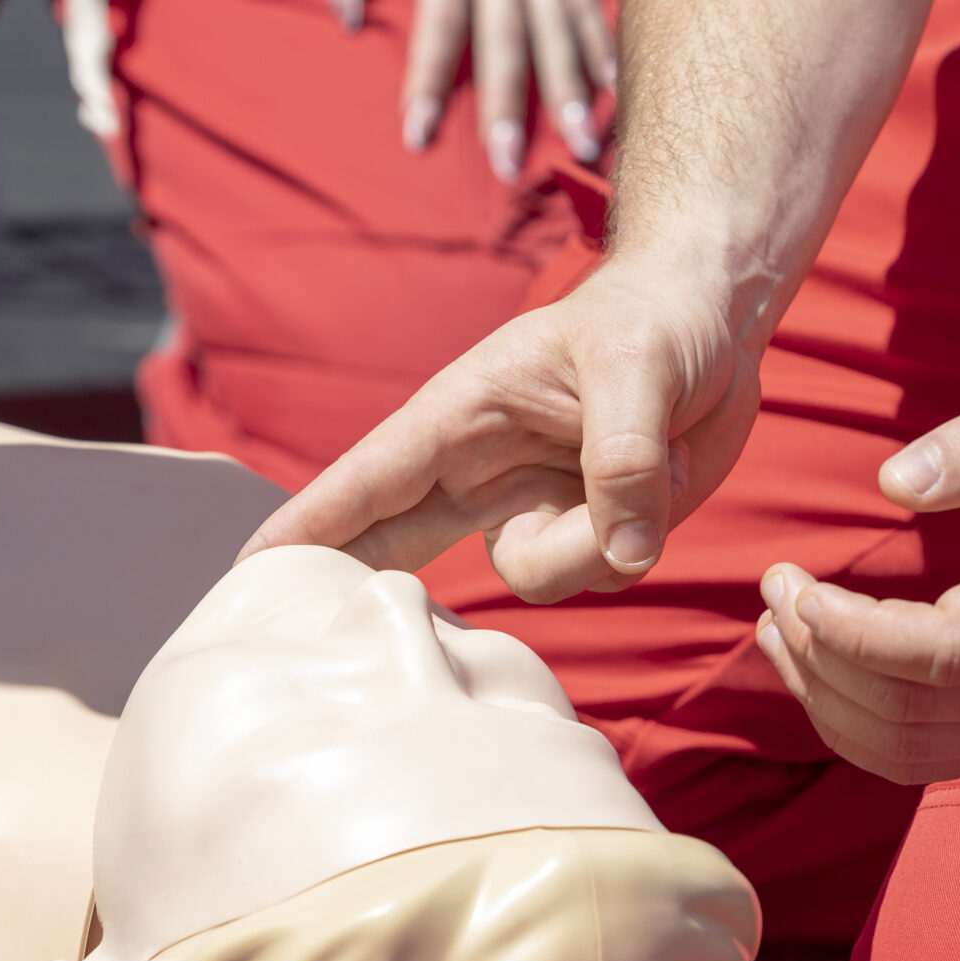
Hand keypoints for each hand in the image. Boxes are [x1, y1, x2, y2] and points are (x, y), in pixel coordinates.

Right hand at [244, 256, 762, 600]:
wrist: (710, 321)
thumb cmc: (653, 317)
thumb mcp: (637, 367)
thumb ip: (623, 459)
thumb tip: (625, 552)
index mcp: (461, 416)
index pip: (367, 478)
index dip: (306, 527)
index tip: (249, 572)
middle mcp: (481, 471)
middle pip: (393, 548)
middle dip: (353, 585)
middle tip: (297, 643)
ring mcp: (530, 508)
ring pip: (537, 580)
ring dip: (596, 542)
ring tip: (650, 460)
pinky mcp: (583, 534)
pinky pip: (599, 579)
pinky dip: (636, 545)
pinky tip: (660, 486)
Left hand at [308, 0, 615, 182]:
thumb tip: (347, 15)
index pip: (442, 13)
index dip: (430, 77)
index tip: (418, 136)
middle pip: (509, 26)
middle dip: (510, 101)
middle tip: (509, 168)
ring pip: (559, 13)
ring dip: (570, 82)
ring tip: (582, 143)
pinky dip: (597, 37)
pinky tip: (609, 86)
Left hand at [756, 387, 959, 784]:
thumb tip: (893, 483)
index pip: (941, 655)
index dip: (851, 634)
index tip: (795, 585)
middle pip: (907, 709)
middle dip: (817, 654)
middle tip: (775, 585)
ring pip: (898, 747)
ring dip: (818, 692)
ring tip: (776, 622)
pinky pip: (908, 761)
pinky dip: (843, 721)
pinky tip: (809, 663)